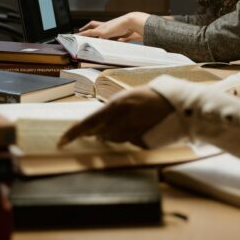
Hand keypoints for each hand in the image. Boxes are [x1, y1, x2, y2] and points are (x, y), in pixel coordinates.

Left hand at [58, 87, 173, 147]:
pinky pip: (129, 143)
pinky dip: (131, 137)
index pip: (88, 123)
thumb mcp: (129, 97)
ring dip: (115, 134)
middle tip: (99, 131)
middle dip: (98, 133)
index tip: (61, 142)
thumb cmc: (154, 96)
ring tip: (128, 123)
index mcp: (116, 105)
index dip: (73, 134)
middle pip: (100, 134)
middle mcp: (121, 120)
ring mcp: (131, 133)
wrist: (178, 104)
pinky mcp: (141, 143)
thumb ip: (113, 110)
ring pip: (114, 139)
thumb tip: (98, 126)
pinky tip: (140, 128)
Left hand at [78, 12, 148, 41]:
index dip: (96, 28)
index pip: (101, 25)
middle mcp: (106, 25)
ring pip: (90, 30)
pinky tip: (80, 37)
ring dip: (83, 33)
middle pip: (93, 24)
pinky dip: (85, 35)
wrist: (132, 22)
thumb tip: (120, 41)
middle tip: (80, 31)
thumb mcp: (127, 35)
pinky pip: (90, 33)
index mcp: (111, 25)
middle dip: (86, 28)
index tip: (92, 29)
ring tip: (76, 36)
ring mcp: (104, 28)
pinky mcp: (103, 32)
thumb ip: (123, 39)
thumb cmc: (132, 27)